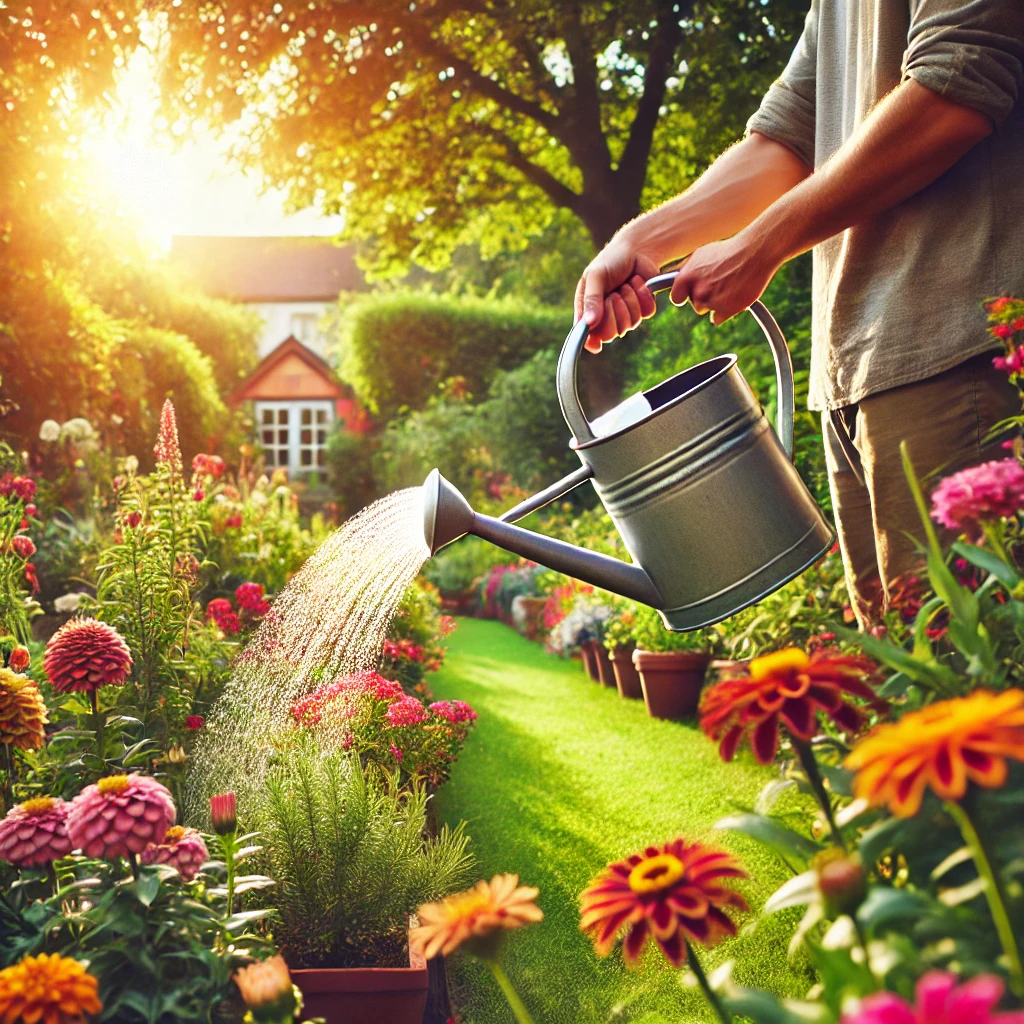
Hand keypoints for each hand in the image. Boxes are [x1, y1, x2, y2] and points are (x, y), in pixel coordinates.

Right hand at [574, 237, 659, 352]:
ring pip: (631, 323)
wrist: (636, 249)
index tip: (597, 340)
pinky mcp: (643, 310)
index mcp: (589, 312)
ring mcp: (625, 315)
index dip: (593, 341)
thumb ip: (591, 299)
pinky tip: (637, 283)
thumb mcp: (595, 276)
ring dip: (629, 299)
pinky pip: (646, 313)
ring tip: (625, 284)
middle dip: (614, 312)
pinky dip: (643, 295)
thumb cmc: (610, 261)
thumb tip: (589, 323)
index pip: (589, 338)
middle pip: (611, 334)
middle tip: (614, 294)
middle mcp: (606, 318)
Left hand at [669, 230, 781, 324]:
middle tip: (718, 284)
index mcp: (687, 277)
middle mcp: (697, 291)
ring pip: (706, 310)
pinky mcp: (726, 310)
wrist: (756, 253)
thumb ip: (687, 269)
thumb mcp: (702, 254)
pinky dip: (724, 312)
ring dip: (714, 304)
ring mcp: (712, 302)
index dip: (683, 295)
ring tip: (728, 287)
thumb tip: (674, 279)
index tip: (688, 294)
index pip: (676, 297)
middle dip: (704, 297)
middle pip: (695, 304)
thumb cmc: (729, 250)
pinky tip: (733, 297)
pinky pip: (717, 319)